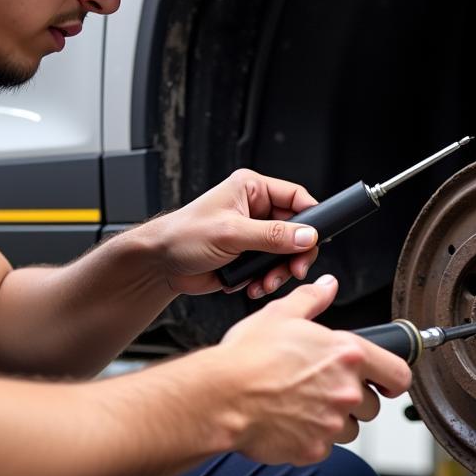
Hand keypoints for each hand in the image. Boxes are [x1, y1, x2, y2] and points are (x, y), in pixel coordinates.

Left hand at [148, 168, 321, 297]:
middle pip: (296, 230)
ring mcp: (253, 234)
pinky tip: (254, 285)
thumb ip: (272, 235)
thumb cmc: (182, 236)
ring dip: (280, 271)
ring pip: (286, 253)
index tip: (316, 238)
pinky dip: (267, 280)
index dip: (311, 218)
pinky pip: (272, 269)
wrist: (159, 265)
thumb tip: (307, 236)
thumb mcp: (231, 233)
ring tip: (266, 282)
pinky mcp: (249, 256)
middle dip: (295, 253)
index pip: (295, 197)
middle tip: (294, 269)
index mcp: (252, 189)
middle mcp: (255, 209)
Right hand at [206, 275, 411, 464]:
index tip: (386, 381)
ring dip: (335, 420)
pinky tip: (290, 421)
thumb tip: (327, 285)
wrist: (219, 396)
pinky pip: (324, 447)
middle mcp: (346, 390)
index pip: (399, 374)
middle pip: (371, 404)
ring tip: (304, 405)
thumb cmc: (247, 357)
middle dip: (353, 398)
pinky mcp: (314, 449)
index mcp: (347, 354)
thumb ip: (312, 299)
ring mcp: (332, 423)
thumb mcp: (281, 314)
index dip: (394, 379)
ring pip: (350, 429)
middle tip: (324, 388)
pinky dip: (312, 438)